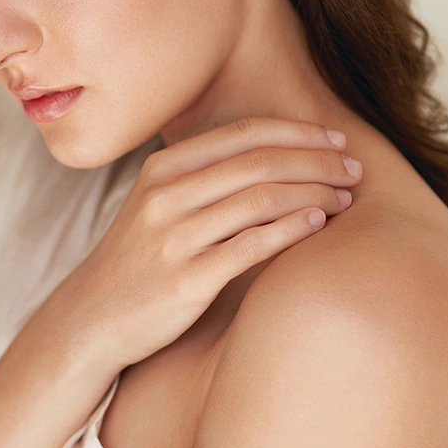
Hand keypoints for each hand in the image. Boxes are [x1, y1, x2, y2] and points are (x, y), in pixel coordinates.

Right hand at [66, 116, 361, 369]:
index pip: (244, 133)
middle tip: (354, 168)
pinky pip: (252, 245)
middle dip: (316, 160)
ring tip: (346, 198)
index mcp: (163, 167)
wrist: (93, 316)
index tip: (335, 138)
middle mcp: (166, 195)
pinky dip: (292, 229)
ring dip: (314, 193)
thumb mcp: (156, 201)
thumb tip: (276, 152)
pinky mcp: (186, 280)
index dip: (297, 131)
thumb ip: (204, 175)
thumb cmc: (138, 255)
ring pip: (261, 199)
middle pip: (259, 162)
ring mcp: (174, 237)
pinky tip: (318, 224)